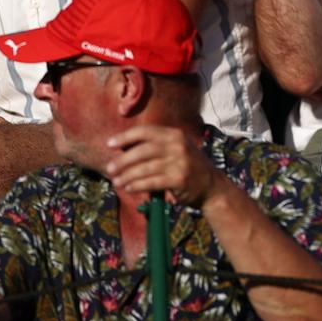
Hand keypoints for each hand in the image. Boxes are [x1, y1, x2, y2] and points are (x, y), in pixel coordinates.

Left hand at [105, 124, 223, 205]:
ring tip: (116, 181)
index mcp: (175, 134)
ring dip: (128, 175)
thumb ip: (156, 146)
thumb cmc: (187, 167)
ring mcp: (180, 162)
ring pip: (146, 168)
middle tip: (109, 168)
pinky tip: (129, 188)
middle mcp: (178, 145)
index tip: (110, 144)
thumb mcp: (176, 149)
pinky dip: (138, 185)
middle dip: (123, 160)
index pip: (146, 132)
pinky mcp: (180, 179)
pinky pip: (153, 181)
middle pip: (144, 150)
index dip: (126, 137)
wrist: (211, 186)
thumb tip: (123, 148)